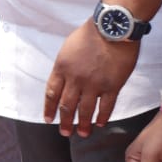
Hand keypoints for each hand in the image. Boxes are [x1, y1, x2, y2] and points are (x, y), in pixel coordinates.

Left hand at [44, 19, 138, 136]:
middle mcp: (76, 79)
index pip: (51, 93)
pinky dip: (102, 117)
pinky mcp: (112, 86)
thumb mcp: (68, 48)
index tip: (48, 119)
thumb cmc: (90, 34)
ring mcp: (94, 84)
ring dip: (83, 124)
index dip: (49, 108)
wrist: (113, 28)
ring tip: (82, 133)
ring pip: (85, 110)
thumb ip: (65, 66)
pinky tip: (100, 123)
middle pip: (67, 106)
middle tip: (65, 132)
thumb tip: (64, 81)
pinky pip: (106, 106)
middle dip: (64, 121)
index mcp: (62, 68)